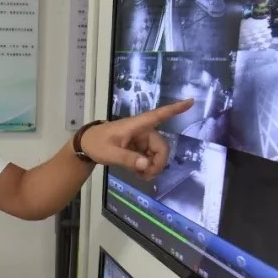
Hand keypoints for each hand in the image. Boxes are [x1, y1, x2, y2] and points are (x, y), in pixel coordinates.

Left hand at [80, 99, 194, 179]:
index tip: (191, 101)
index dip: (175, 109)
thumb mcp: (109, 153)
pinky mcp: (139, 148)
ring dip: (152, 167)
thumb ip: (127, 159)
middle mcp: (143, 131)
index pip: (158, 115)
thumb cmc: (96, 143)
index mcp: (136, 125)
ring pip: (157, 155)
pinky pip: (150, 158)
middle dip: (158, 163)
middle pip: (161, 147)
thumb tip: (147, 165)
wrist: (86, 146)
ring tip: (140, 176)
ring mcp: (141, 140)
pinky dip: (147, 167)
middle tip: (146, 176)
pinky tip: (139, 173)